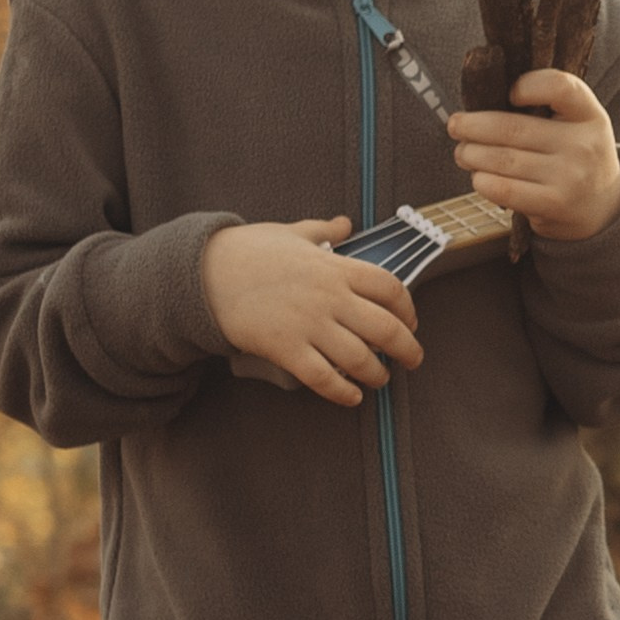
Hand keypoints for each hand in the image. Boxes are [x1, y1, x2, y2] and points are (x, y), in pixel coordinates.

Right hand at [202, 216, 423, 408]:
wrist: (206, 273)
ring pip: (360, 358)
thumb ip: (323, 230)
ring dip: (378, 374)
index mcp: (335, 267)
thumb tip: (345, 223)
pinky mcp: (286, 349)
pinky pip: (324, 378)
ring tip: (381, 379)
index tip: (411, 320)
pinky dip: (344, 392)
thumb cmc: (249, 250)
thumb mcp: (291, 232)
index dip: (408, 309)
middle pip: (386, 328)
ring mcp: (309, 325)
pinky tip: (352, 396)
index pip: (390, 288)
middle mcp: (329, 297)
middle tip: (413, 360)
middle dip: (408, 349)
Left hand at [449, 67, 619, 242]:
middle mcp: (583, 144)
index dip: (528, 85)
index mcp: (590, 115)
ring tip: (463, 153)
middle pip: (513, 127)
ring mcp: (569, 177)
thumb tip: (481, 103)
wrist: (603, 209)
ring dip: (472, 154)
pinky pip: (505, 189)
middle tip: (456, 126)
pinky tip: (478, 177)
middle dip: (474, 126)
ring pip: (503, 159)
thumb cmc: (576, 157)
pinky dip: (483, 181)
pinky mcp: (553, 204)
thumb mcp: (578, 125)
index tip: (509, 93)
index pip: (560, 86)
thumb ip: (547, 107)